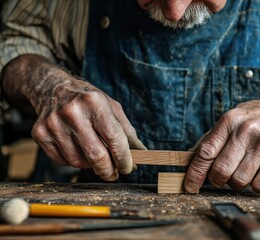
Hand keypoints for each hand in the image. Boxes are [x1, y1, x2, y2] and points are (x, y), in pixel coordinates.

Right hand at [30, 70, 145, 180]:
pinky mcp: (40, 133)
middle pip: (96, 155)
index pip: (114, 138)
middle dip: (109, 170)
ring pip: (78, 162)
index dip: (124, 158)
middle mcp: (72, 111)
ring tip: (94, 154)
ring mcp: (53, 123)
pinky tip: (77, 149)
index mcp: (94, 102)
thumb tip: (141, 154)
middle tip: (114, 174)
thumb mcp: (112, 108)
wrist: (53, 88)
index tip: (129, 168)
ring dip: (90, 165)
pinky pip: (62, 161)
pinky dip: (74, 161)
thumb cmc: (88, 100)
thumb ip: (127, 132)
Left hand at [184, 96, 259, 192]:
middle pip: (221, 171)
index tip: (189, 186)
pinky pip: (259, 186)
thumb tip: (188, 162)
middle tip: (221, 178)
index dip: (195, 173)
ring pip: (239, 181)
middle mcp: (246, 130)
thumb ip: (211, 140)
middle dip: (217, 180)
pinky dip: (255, 186)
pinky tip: (258, 173)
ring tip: (242, 171)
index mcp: (228, 121)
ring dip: (237, 183)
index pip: (206, 153)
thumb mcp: (230, 121)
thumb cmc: (252, 121)